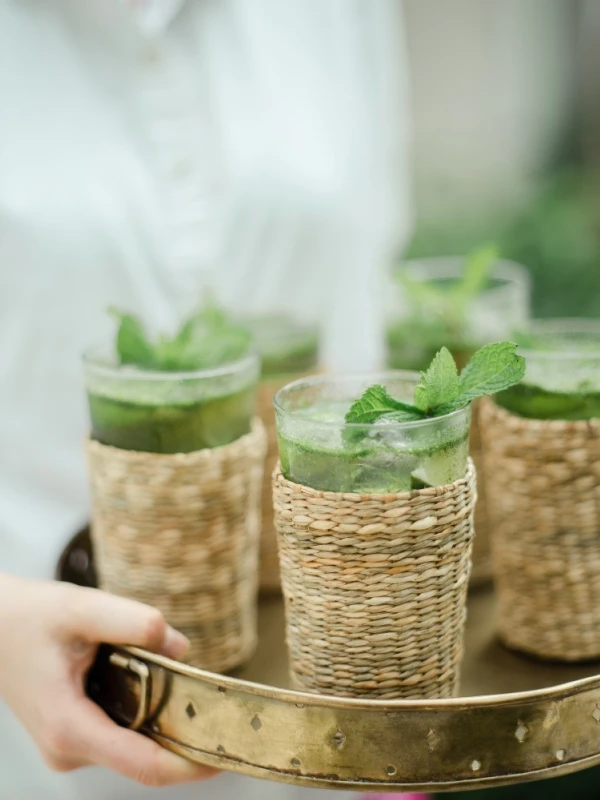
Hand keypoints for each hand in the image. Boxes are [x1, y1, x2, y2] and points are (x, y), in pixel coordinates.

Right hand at [0, 573, 218, 786]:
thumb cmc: (30, 618)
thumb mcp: (82, 607)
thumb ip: (133, 622)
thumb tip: (179, 647)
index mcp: (69, 727)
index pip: (143, 764)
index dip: (190, 765)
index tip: (227, 753)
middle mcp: (69, 749)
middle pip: (144, 756)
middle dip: (184, 735)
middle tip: (219, 703)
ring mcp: (70, 747)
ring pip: (134, 743)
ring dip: (163, 718)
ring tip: (185, 682)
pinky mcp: (74, 735)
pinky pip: (121, 732)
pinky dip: (144, 711)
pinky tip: (154, 681)